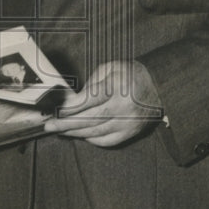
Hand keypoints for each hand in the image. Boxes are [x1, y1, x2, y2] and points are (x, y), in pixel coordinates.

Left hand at [43, 61, 162, 147]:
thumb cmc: (131, 74)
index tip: (56, 111)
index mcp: (117, 87)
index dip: (69, 108)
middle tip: (49, 126)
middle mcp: (122, 107)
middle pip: (89, 119)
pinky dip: (91, 139)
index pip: (88, 100)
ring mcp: (127, 122)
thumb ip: (91, 82)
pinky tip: (80, 135)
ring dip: (74, 133)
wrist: (159, 86)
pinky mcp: (130, 132)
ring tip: (59, 131)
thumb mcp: (110, 68)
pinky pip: (106, 141)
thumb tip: (72, 99)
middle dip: (66, 124)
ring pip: (95, 132)